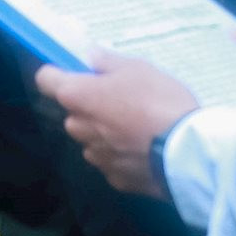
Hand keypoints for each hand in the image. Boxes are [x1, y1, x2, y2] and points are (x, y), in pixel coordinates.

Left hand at [34, 50, 199, 198]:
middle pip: (73, 112)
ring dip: (105, 134)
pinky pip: (112, 162)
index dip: (57, 74)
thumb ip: (108, 61)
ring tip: (140, 131)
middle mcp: (77, 127)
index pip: (45, 80)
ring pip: (92, 139)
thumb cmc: (160, 101)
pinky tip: (147, 152)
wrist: (189, 153)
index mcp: (76, 96)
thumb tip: (89, 56)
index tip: (77, 74)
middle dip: (90, 108)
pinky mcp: (115, 179)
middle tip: (122, 103)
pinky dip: (123, 157)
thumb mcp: (139, 69)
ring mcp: (95, 156)